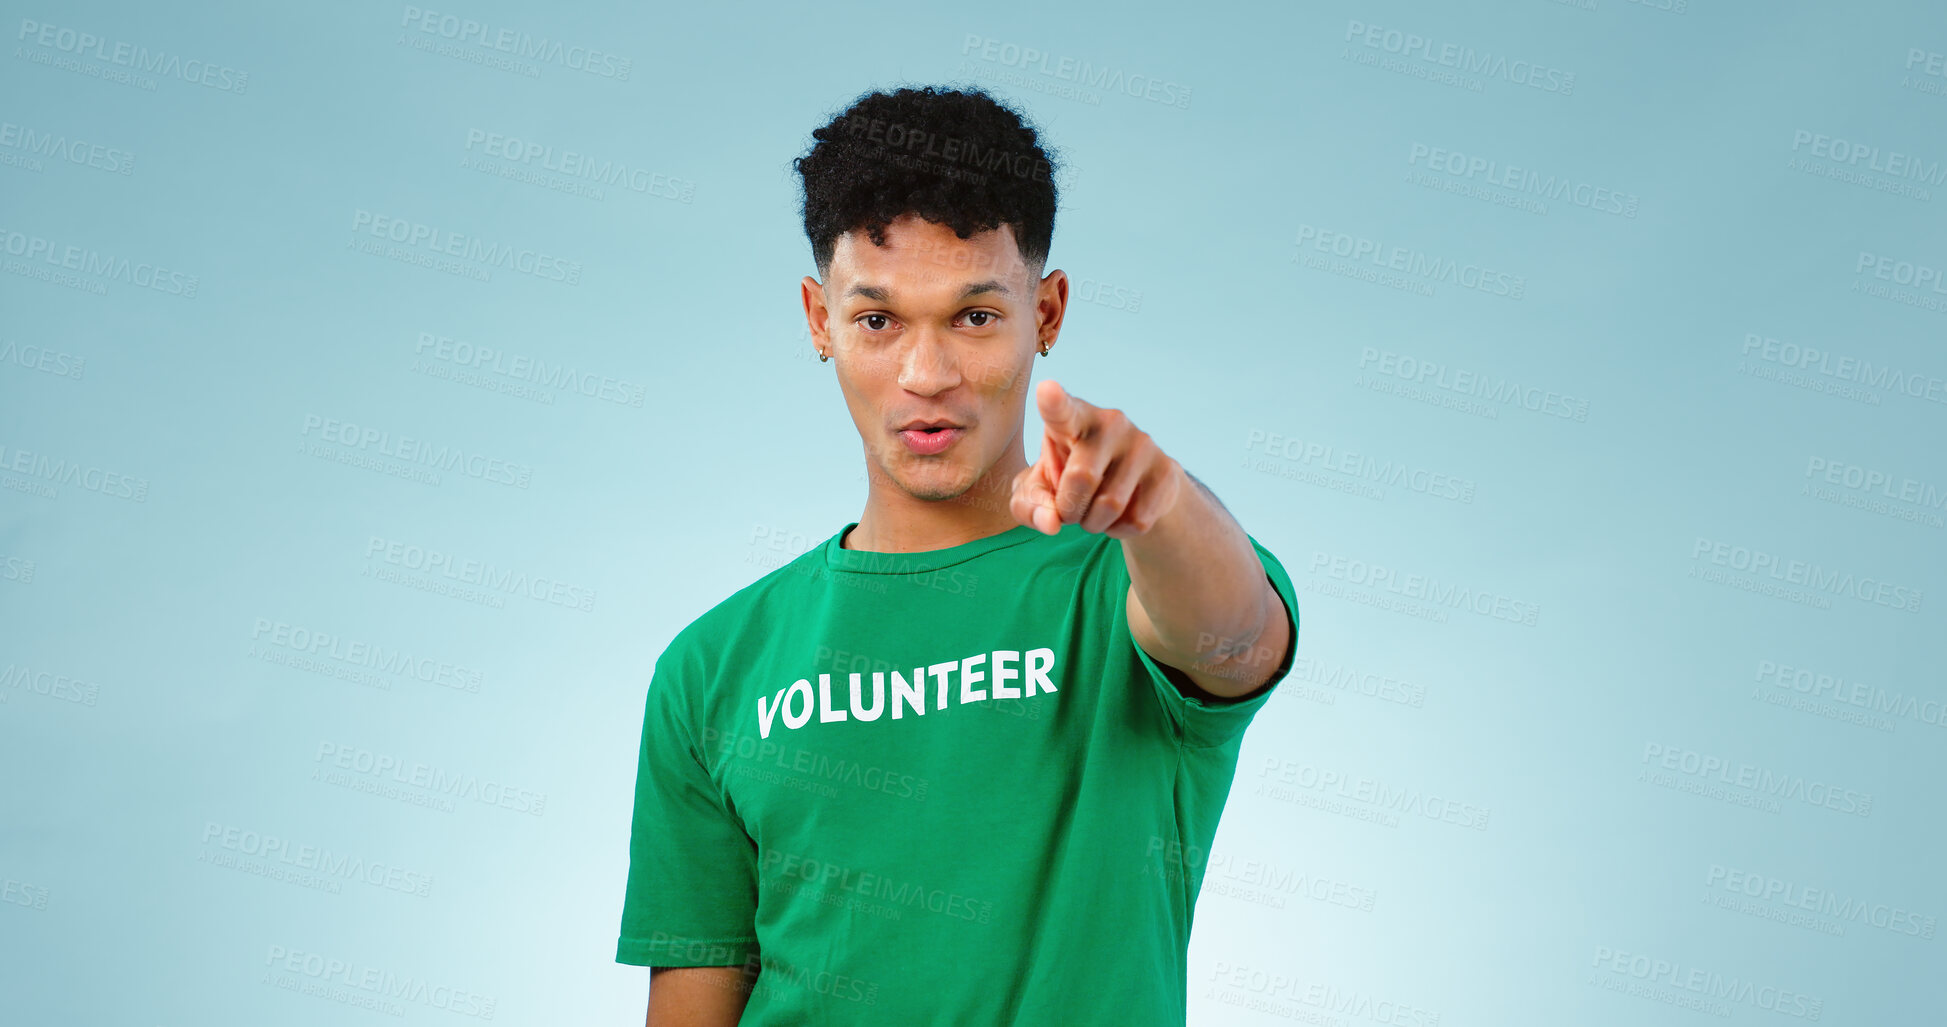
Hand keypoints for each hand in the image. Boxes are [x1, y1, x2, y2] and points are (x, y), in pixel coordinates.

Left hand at [1010, 379, 1181, 538]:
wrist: (1131, 485)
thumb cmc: (1070, 479)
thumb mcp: (1039, 491)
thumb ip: (1030, 505)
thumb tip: (1051, 523)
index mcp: (1073, 417)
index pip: (1061, 409)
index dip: (1053, 402)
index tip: (1046, 390)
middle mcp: (1111, 422)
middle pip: (1082, 478)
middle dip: (1069, 508)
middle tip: (1069, 510)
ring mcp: (1143, 444)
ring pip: (1110, 505)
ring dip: (1093, 523)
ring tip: (1092, 512)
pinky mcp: (1166, 471)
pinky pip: (1137, 519)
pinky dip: (1119, 530)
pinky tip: (1119, 516)